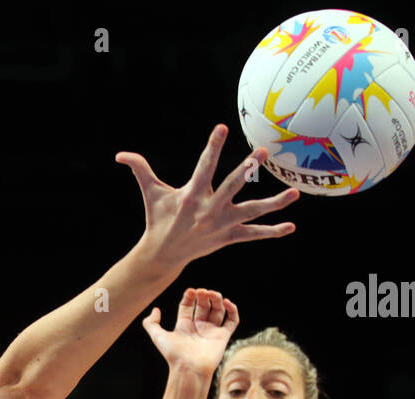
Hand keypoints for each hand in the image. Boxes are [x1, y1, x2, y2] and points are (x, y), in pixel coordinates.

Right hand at [117, 125, 297, 274]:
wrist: (163, 255)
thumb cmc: (159, 219)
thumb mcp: (151, 193)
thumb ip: (140, 169)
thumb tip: (119, 155)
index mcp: (192, 195)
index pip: (205, 165)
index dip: (212, 146)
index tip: (221, 128)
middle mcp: (209, 209)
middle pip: (232, 186)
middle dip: (247, 169)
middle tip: (261, 151)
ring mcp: (222, 224)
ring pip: (252, 212)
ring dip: (274, 204)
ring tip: (294, 193)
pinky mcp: (228, 237)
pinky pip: (253, 235)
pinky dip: (272, 232)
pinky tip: (290, 226)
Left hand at [141, 288, 238, 377]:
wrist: (189, 368)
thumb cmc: (173, 354)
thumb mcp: (157, 336)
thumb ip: (150, 323)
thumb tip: (156, 310)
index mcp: (184, 326)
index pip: (188, 306)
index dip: (189, 296)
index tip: (190, 291)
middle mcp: (198, 328)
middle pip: (203, 306)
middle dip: (204, 296)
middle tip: (203, 291)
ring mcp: (211, 331)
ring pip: (218, 310)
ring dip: (217, 299)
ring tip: (214, 294)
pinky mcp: (223, 336)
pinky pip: (232, 321)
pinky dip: (232, 310)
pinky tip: (226, 302)